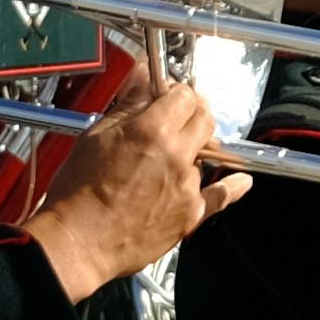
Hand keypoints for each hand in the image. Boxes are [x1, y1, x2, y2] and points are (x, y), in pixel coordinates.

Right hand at [27, 74, 239, 300]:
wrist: (78, 242)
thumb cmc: (78, 192)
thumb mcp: (95, 136)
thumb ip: (128, 105)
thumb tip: (144, 77)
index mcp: (152, 130)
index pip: (184, 95)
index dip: (175, 92)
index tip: (167, 96)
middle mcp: (177, 155)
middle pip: (204, 119)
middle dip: (193, 113)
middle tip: (178, 116)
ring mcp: (188, 186)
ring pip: (206, 155)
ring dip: (192, 151)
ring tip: (169, 159)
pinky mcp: (192, 214)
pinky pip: (221, 196)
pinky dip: (232, 186)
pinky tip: (241, 181)